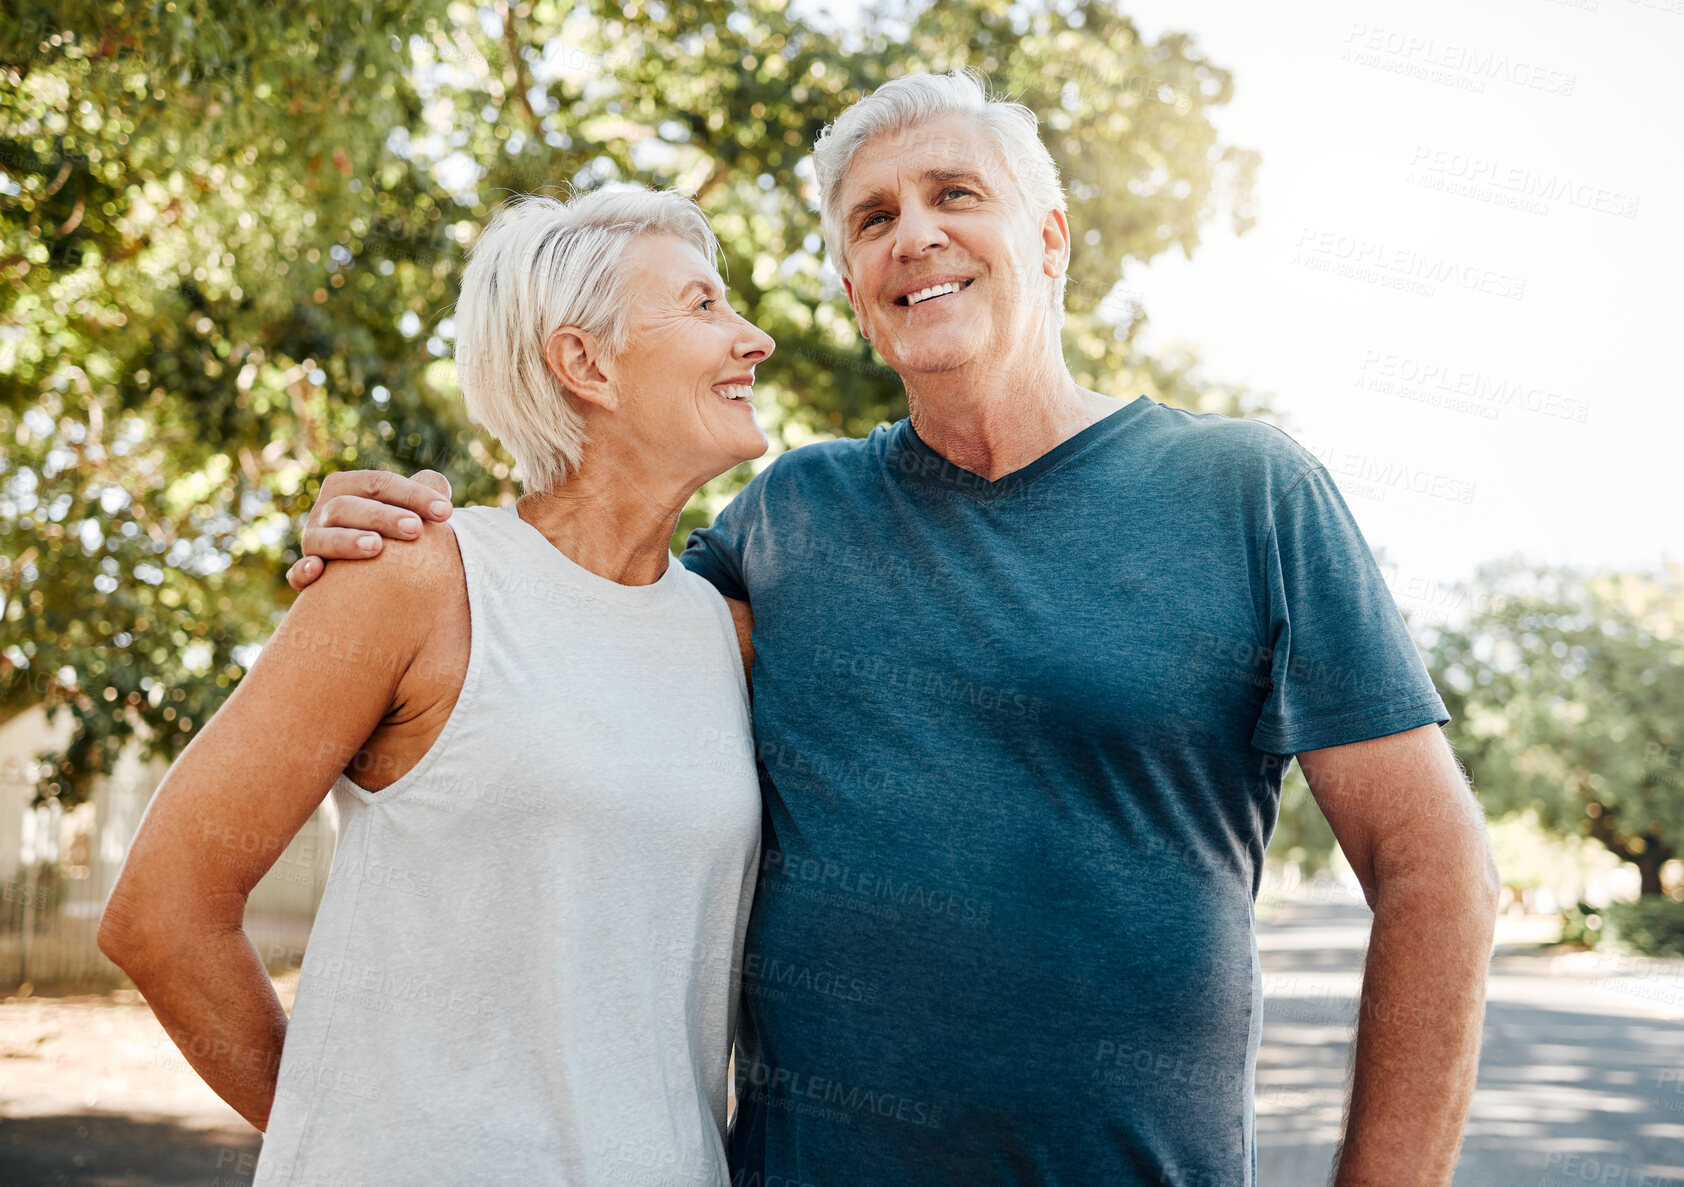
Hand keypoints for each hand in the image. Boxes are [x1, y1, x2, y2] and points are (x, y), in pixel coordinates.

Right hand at [286, 469, 454, 591]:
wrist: (368, 577)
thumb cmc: (394, 534)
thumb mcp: (407, 511)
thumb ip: (424, 494)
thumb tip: (439, 484)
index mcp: (347, 488)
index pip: (378, 484)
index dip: (413, 494)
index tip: (446, 512)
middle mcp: (325, 513)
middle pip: (347, 507)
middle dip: (382, 516)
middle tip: (415, 530)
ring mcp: (313, 544)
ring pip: (321, 538)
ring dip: (347, 541)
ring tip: (376, 546)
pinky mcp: (305, 577)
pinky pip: (296, 574)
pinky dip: (303, 571)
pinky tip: (318, 570)